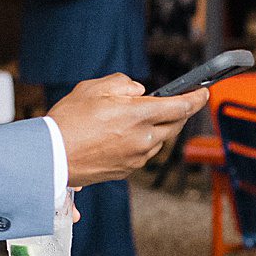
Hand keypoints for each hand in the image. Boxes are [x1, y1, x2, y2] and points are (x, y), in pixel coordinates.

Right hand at [48, 75, 208, 185]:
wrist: (51, 157)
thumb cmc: (68, 121)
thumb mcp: (93, 88)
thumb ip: (122, 84)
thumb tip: (139, 90)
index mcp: (138, 115)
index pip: (181, 107)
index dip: (197, 98)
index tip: (204, 92)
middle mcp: (143, 139)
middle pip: (175, 125)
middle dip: (180, 112)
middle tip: (179, 102)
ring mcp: (136, 158)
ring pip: (160, 141)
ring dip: (159, 128)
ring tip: (142, 117)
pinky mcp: (127, 170)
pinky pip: (144, 153)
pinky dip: (143, 142)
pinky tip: (126, 135)